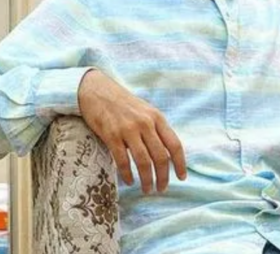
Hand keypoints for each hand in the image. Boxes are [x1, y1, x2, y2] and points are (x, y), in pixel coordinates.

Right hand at [78, 69, 186, 193]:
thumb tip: (169, 154)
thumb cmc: (124, 104)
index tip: (182, 178)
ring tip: (147, 189)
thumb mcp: (146, 112)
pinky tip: (129, 181)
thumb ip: (157, 130)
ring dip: (147, 180)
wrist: (97, 90)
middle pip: (161, 157)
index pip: (175, 144)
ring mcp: (128, 129)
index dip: (181, 163)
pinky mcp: (111, 135)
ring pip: (144, 161)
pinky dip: (127, 174)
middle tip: (161, 189)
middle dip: (163, 177)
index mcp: (157, 118)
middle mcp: (146, 124)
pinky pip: (122, 160)